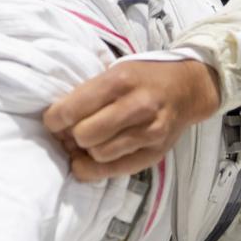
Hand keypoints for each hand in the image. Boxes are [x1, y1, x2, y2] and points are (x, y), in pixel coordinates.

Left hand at [44, 59, 220, 181]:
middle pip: (85, 135)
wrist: (187, 88)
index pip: (74, 108)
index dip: (54, 119)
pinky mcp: (155, 153)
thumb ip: (89, 92)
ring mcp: (149, 132)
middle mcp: (137, 106)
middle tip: (70, 131)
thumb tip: (57, 121)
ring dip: (86, 151)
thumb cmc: (144, 77)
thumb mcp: (116, 71)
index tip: (52, 120)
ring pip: (99, 154)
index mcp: (121, 81)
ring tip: (86, 142)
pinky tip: (90, 160)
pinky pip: (115, 170)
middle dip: (71, 135)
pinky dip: (96, 168)